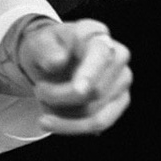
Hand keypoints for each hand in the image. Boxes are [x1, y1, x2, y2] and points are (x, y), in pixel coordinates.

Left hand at [19, 18, 132, 135]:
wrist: (52, 60)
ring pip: (96, 114)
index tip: (78, 91)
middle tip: (38, 90)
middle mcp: (118, 55)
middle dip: (59, 98)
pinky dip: (71, 126)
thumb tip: (57, 61)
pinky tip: (53, 120)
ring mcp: (122, 80)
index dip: (90, 74)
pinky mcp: (120, 101)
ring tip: (45, 101)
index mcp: (96, 34)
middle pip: (95, 91)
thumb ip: (45, 50)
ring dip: (63, 116)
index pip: (100, 55)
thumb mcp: (37, 43)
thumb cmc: (47, 49)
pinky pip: (98, 124)